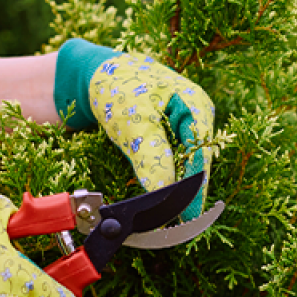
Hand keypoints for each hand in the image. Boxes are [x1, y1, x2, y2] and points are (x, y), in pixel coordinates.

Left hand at [54, 39, 214, 220]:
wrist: (94, 74)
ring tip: (167, 214)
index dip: (195, 189)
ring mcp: (185, 125)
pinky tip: (160, 195)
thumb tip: (166, 192)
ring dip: (176, 186)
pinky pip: (173, 161)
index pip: (202, 156)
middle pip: (197, 163)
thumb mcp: (133, 124)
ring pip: (185, 165)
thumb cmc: (115, 88)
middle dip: (186, 192)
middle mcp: (197, 117)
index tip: (188, 216)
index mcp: (197, 107)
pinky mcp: (170, 135)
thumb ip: (152, 157)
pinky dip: (166, 178)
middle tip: (177, 222)